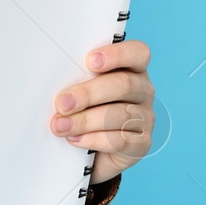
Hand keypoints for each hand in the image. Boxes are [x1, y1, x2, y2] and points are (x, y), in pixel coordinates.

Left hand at [49, 39, 154, 185]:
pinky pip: (120, 140)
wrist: (92, 151)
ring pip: (119, 115)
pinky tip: (75, 139)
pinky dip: (94, 139)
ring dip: (85, 120)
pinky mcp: (142, 143)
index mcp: (132, 68)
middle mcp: (143, 90)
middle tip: (62, 103)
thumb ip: (76, 81)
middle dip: (88, 94)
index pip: (137, 53)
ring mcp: (146, 117)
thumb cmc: (85, 109)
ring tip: (60, 126)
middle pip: (124, 84)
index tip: (89, 61)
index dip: (116, 54)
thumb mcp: (81, 90)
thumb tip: (59, 88)